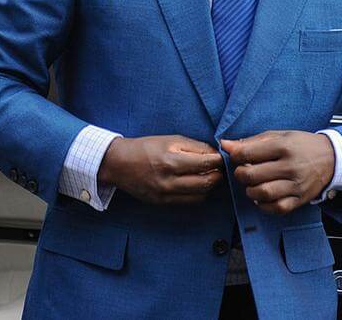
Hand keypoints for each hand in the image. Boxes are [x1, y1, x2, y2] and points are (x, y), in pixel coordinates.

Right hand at [97, 135, 223, 204]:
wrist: (119, 164)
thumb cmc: (146, 147)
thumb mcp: (171, 140)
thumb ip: (195, 147)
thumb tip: (215, 154)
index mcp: (171, 160)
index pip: (206, 163)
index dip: (219, 160)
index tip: (222, 157)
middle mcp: (169, 180)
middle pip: (207, 183)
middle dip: (218, 175)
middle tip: (219, 168)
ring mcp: (165, 194)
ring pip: (201, 195)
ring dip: (210, 186)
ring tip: (209, 176)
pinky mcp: (162, 202)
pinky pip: (189, 202)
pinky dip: (198, 194)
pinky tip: (197, 184)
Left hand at [221, 131, 334, 215]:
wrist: (332, 158)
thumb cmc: (302, 145)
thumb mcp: (279, 136)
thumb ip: (252, 141)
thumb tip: (226, 145)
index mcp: (283, 147)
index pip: (247, 153)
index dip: (235, 156)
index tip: (237, 156)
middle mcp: (290, 166)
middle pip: (251, 175)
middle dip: (241, 174)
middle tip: (244, 171)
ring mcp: (296, 185)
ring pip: (262, 193)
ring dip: (250, 191)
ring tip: (253, 185)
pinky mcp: (300, 199)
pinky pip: (276, 208)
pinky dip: (264, 205)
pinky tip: (263, 197)